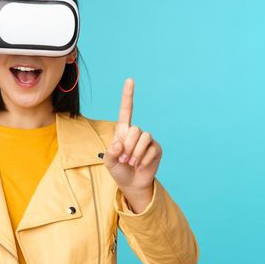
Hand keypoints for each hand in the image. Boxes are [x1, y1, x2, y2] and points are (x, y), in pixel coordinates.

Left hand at [104, 78, 162, 211]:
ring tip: (131, 163)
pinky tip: (140, 166)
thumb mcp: (108, 162)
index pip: (126, 110)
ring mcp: (148, 140)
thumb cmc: (119, 170)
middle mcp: (136, 133)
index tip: (130, 80)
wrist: (132, 183)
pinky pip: (151, 149)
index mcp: (123, 131)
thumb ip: (110, 152)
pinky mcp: (156, 149)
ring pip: (144, 137)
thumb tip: (120, 143)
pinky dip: (144, 159)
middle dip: (128, 146)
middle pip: (135, 129)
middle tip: (124, 159)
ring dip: (136, 153)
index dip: (128, 95)